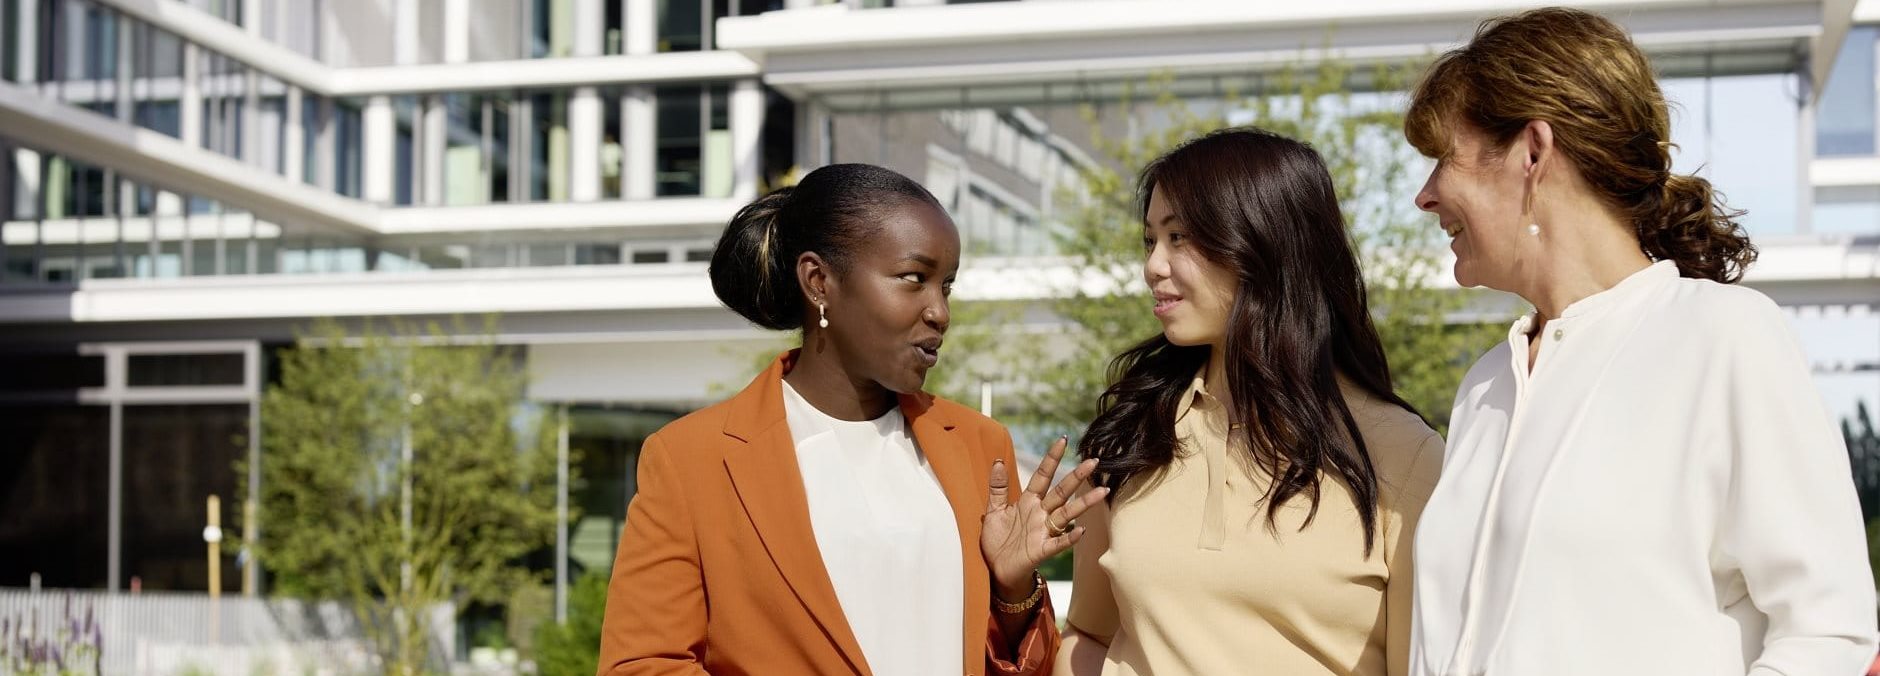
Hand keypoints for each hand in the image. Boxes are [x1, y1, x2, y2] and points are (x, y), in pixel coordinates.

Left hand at [979, 436, 1107, 600]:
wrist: (996, 570)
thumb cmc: (996, 541)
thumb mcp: (993, 511)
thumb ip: (997, 487)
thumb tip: (998, 460)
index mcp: (1028, 502)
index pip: (1043, 476)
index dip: (1052, 458)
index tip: (1063, 440)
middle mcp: (1040, 514)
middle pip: (1061, 492)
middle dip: (1076, 477)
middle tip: (1094, 461)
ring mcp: (1043, 532)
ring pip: (1067, 514)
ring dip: (1084, 503)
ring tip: (1102, 491)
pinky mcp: (1041, 550)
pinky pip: (1058, 543)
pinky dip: (1070, 537)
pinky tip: (1082, 530)